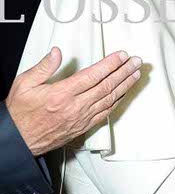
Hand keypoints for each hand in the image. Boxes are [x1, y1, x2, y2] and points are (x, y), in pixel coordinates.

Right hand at [6, 47, 141, 154]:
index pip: (93, 75)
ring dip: (125, 85)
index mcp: (61, 94)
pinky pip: (105, 112)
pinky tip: (124, 93)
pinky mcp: (83, 127)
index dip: (110, 64)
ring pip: (109, 99)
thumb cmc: (20, 113)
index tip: (122, 55)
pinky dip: (117, 101)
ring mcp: (81, 118)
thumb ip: (43, 67)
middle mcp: (75, 106)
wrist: (18, 141)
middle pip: (106, 86)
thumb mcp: (24, 84)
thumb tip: (56, 52)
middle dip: (124, 72)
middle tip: (137, 62)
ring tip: (136, 74)